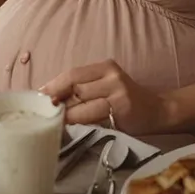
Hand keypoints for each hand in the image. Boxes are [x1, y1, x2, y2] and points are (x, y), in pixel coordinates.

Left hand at [40, 59, 168, 135]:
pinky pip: (95, 118)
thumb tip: (51, 97)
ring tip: (53, 121)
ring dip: (65, 114)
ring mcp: (118, 95)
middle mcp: (112, 77)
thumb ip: (84, 87)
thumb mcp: (106, 84)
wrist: (156, 110)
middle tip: (41, 110)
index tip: (37, 96)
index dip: (54, 84)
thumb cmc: (124, 98)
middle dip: (56, 100)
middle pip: (76, 87)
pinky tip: (70, 127)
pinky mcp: (122, 112)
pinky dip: (79, 122)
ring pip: (83, 104)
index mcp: (105, 66)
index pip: (73, 74)